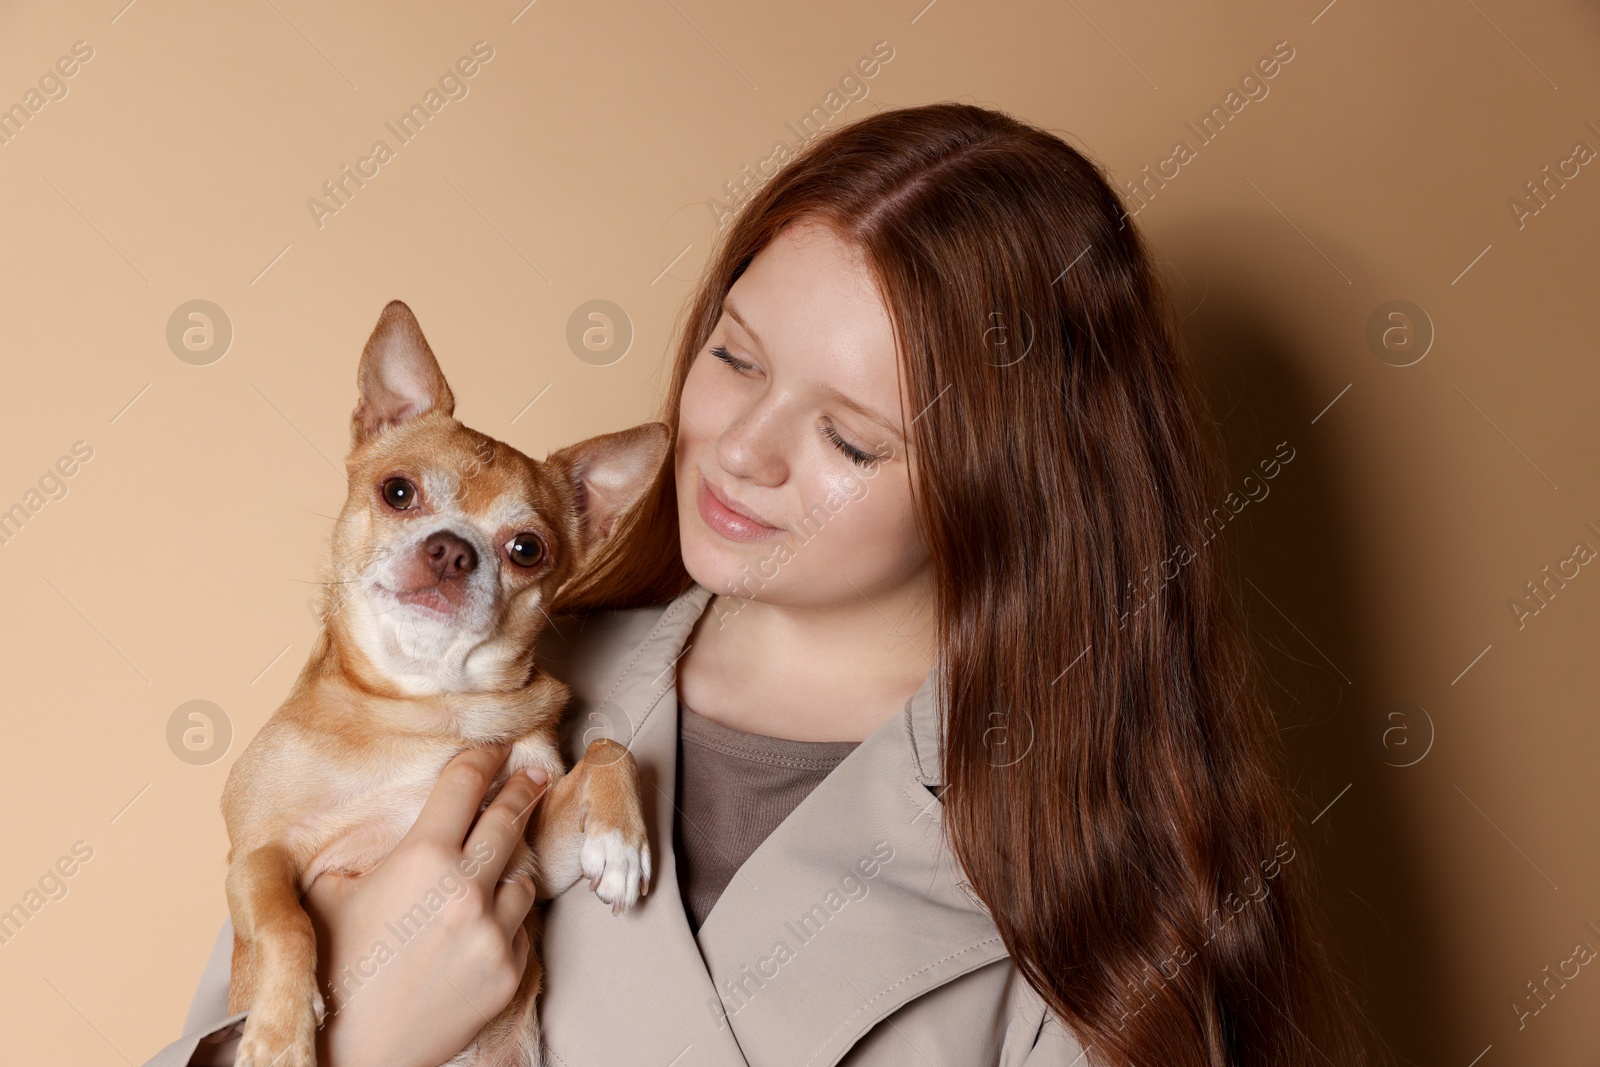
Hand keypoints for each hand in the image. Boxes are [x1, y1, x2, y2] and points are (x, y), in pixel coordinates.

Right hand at [303, 745, 548, 1066]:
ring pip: (522, 876)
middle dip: (522, 789)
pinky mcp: (510, 971)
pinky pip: (522, 928)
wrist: (347, 1054)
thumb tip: (389, 828)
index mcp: (421, 857)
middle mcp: (466, 887)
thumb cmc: (328, 972)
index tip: (496, 746)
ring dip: (510, 866)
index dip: (483, 757)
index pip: (465, 784)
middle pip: (510, 819)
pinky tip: (484, 923)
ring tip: (497, 863)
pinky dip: (507, 920)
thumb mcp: (329, 894)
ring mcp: (494, 931)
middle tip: (532, 772)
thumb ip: (369, 853)